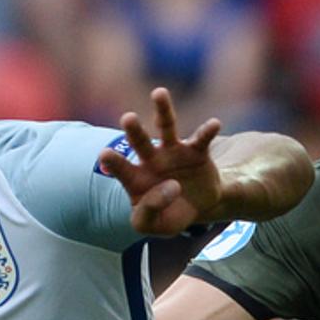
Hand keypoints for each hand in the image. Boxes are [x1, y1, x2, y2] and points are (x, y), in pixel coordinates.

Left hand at [99, 88, 226, 237]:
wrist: (194, 209)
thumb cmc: (165, 215)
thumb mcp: (150, 226)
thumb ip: (149, 212)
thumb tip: (171, 187)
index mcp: (135, 179)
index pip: (122, 170)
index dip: (114, 163)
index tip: (105, 154)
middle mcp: (151, 160)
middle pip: (140, 142)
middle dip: (133, 131)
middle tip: (127, 118)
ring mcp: (173, 152)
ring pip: (166, 127)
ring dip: (162, 110)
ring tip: (158, 93)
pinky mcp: (196, 151)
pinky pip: (202, 139)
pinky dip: (207, 130)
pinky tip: (214, 123)